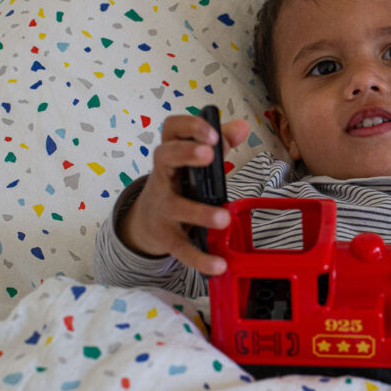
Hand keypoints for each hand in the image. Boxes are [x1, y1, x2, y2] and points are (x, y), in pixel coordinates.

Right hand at [119, 113, 249, 274]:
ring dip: (199, 211)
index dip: (190, 126)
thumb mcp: (197, 162)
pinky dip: (199, 258)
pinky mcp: (166, 236)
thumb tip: (243, 127)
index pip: (171, 129)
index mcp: (171, 153)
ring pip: (175, 206)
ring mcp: (162, 207)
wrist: (148, 221)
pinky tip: (219, 264)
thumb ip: (221, 143)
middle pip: (164, 157)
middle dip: (186, 153)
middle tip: (210, 155)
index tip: (211, 132)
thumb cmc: (181, 183)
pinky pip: (181, 248)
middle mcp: (162, 176)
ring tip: (223, 217)